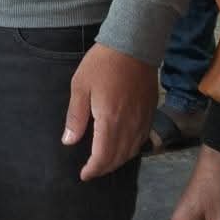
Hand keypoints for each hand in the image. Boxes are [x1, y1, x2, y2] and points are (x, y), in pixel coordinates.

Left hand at [61, 43, 157, 180]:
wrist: (134, 44)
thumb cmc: (103, 63)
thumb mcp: (80, 86)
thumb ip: (75, 117)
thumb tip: (69, 141)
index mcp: (110, 120)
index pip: (102, 157)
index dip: (93, 170)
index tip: (83, 174)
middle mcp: (129, 125)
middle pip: (118, 158)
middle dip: (104, 168)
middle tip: (91, 170)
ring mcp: (142, 119)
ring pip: (132, 151)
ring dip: (118, 161)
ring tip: (105, 161)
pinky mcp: (150, 112)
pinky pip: (142, 140)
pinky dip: (131, 149)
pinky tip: (123, 146)